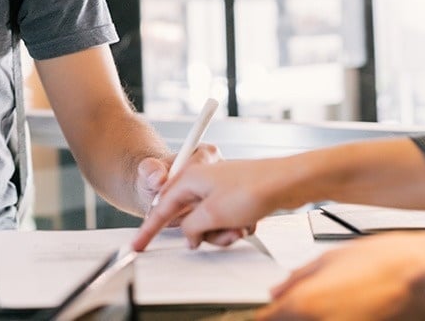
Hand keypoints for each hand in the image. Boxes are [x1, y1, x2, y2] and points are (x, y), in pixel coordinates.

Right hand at [133, 156, 264, 251]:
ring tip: (240, 227)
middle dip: (205, 232)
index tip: (138, 244)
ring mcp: (217, 190)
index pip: (161, 208)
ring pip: (208, 223)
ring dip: (223, 231)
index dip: (149, 229)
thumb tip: (189, 236)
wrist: (286, 182)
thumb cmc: (251, 188)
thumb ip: (192, 227)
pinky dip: (235, 226)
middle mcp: (200, 183)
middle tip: (222, 232)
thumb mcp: (213, 214)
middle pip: (189, 219)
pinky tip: (249, 222)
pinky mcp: (232, 197)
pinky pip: (224, 220)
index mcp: (188, 180)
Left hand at [257, 231, 424, 320]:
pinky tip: (345, 314)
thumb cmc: (387, 261)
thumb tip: (275, 292)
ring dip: (309, 320)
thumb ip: (298, 278)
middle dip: (287, 319)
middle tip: (298, 310)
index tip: (271, 313)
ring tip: (328, 310)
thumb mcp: (331, 258)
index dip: (267, 316)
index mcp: (303, 305)